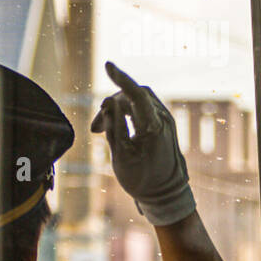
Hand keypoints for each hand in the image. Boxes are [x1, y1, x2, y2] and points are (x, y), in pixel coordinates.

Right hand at [90, 61, 195, 226]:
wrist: (166, 196)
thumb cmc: (142, 180)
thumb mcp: (121, 156)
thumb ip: (114, 127)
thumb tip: (108, 103)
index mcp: (154, 126)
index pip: (136, 93)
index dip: (120, 77)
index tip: (107, 65)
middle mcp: (163, 118)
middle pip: (134, 95)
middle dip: (111, 104)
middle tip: (94, 129)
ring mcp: (166, 121)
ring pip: (138, 101)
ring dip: (117, 109)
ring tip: (99, 130)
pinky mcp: (164, 125)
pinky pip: (143, 109)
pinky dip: (127, 114)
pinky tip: (114, 128)